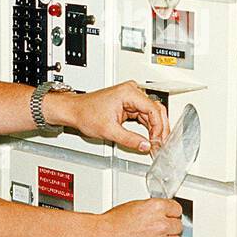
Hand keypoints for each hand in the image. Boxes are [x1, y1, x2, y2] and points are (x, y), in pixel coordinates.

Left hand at [47, 80, 169, 153]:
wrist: (74, 111)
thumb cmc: (86, 113)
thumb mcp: (109, 130)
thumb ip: (130, 139)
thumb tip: (145, 145)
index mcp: (129, 92)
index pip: (153, 109)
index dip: (158, 127)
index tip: (157, 140)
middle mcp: (132, 92)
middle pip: (156, 110)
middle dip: (161, 128)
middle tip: (162, 144)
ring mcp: (131, 98)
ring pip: (152, 114)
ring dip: (156, 129)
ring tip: (157, 144)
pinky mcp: (129, 104)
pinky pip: (145, 115)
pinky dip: (149, 127)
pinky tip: (150, 138)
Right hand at [84, 199, 183, 236]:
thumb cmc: (112, 223)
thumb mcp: (135, 205)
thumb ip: (152, 210)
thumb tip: (160, 213)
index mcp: (156, 208)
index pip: (177, 210)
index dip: (172, 214)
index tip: (170, 217)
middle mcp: (160, 224)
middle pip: (178, 227)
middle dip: (169, 229)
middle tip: (159, 231)